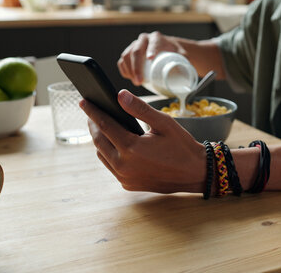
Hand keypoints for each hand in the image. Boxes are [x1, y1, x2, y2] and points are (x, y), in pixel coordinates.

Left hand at [79, 90, 205, 193]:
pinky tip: (115, 143)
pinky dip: (109, 153)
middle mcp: (124, 166)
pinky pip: (111, 166)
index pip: (105, 125)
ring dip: (100, 140)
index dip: (93, 112)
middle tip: (92, 112)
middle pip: (99, 141)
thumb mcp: (164, 123)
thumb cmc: (182, 146)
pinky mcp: (129, 184)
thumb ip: (140, 109)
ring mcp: (125, 178)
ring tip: (103, 125)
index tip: (84, 101)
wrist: (196, 173)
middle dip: (93, 125)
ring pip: (102, 155)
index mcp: (131, 148)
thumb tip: (119, 95)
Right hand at [118, 31, 186, 85]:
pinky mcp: (129, 52)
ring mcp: (135, 45)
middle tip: (140, 81)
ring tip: (137, 82)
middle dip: (136, 67)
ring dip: (129, 70)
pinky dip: (124, 69)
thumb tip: (186, 72)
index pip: (152, 43)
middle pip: (136, 51)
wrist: (169, 49)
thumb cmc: (176, 53)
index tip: (151, 59)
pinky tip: (128, 77)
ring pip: (127, 56)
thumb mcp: (182, 55)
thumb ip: (185, 60)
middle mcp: (144, 39)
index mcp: (157, 38)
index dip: (151, 50)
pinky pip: (122, 60)